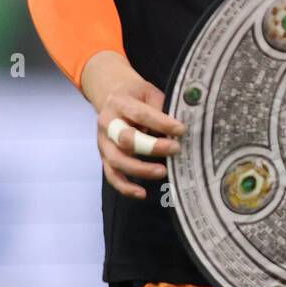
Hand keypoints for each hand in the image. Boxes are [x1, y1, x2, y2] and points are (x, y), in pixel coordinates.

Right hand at [81, 51, 186, 198]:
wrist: (111, 94)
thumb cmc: (136, 95)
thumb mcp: (150, 92)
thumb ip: (162, 108)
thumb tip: (181, 129)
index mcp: (120, 103)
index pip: (140, 114)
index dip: (161, 123)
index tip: (181, 130)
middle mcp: (108, 123)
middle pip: (126, 139)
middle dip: (151, 147)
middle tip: (175, 149)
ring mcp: (103, 142)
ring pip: (116, 160)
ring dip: (139, 169)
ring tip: (162, 172)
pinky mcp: (104, 156)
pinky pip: (111, 174)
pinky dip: (125, 187)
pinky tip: (141, 193)